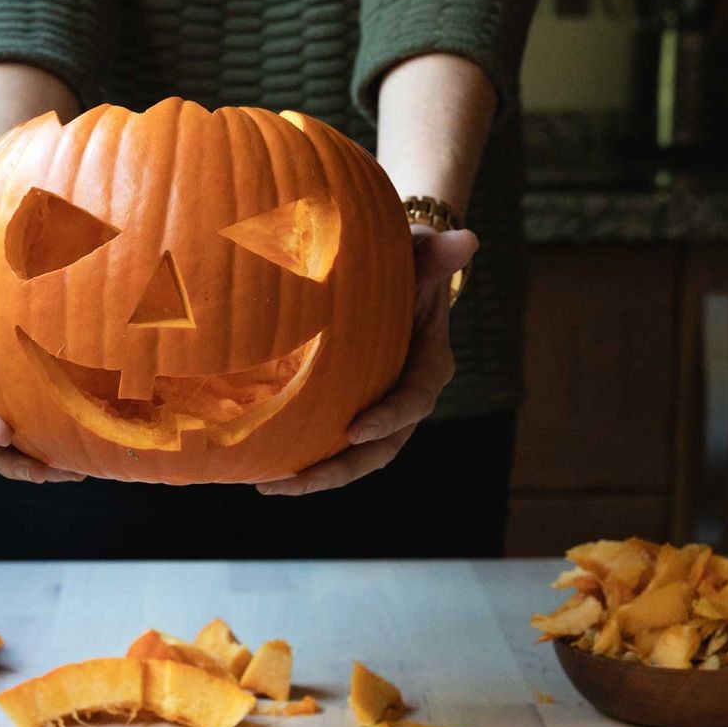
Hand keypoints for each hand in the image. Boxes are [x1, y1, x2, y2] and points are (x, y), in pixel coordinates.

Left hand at [255, 225, 476, 495]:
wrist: (398, 277)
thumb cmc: (409, 263)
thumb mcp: (422, 257)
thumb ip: (437, 256)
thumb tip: (467, 240)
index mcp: (429, 366)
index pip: (414, 401)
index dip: (389, 418)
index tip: (355, 431)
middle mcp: (408, 399)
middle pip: (381, 449)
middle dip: (340, 469)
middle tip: (298, 480)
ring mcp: (380, 411)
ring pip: (354, 458)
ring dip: (315, 476)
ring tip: (270, 486)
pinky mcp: (354, 412)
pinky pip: (331, 444)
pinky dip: (302, 460)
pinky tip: (261, 470)